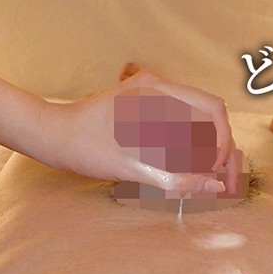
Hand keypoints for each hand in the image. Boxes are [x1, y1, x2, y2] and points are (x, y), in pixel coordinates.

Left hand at [38, 66, 239, 194]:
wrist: (50, 136)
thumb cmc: (83, 147)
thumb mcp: (130, 168)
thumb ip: (176, 179)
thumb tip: (214, 187)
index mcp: (158, 91)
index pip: (213, 109)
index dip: (222, 142)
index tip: (214, 172)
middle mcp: (160, 86)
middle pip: (211, 115)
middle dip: (220, 150)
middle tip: (222, 186)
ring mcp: (154, 96)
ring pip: (198, 122)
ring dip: (205, 151)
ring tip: (204, 183)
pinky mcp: (147, 108)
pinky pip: (181, 125)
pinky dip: (189, 149)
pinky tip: (184, 172)